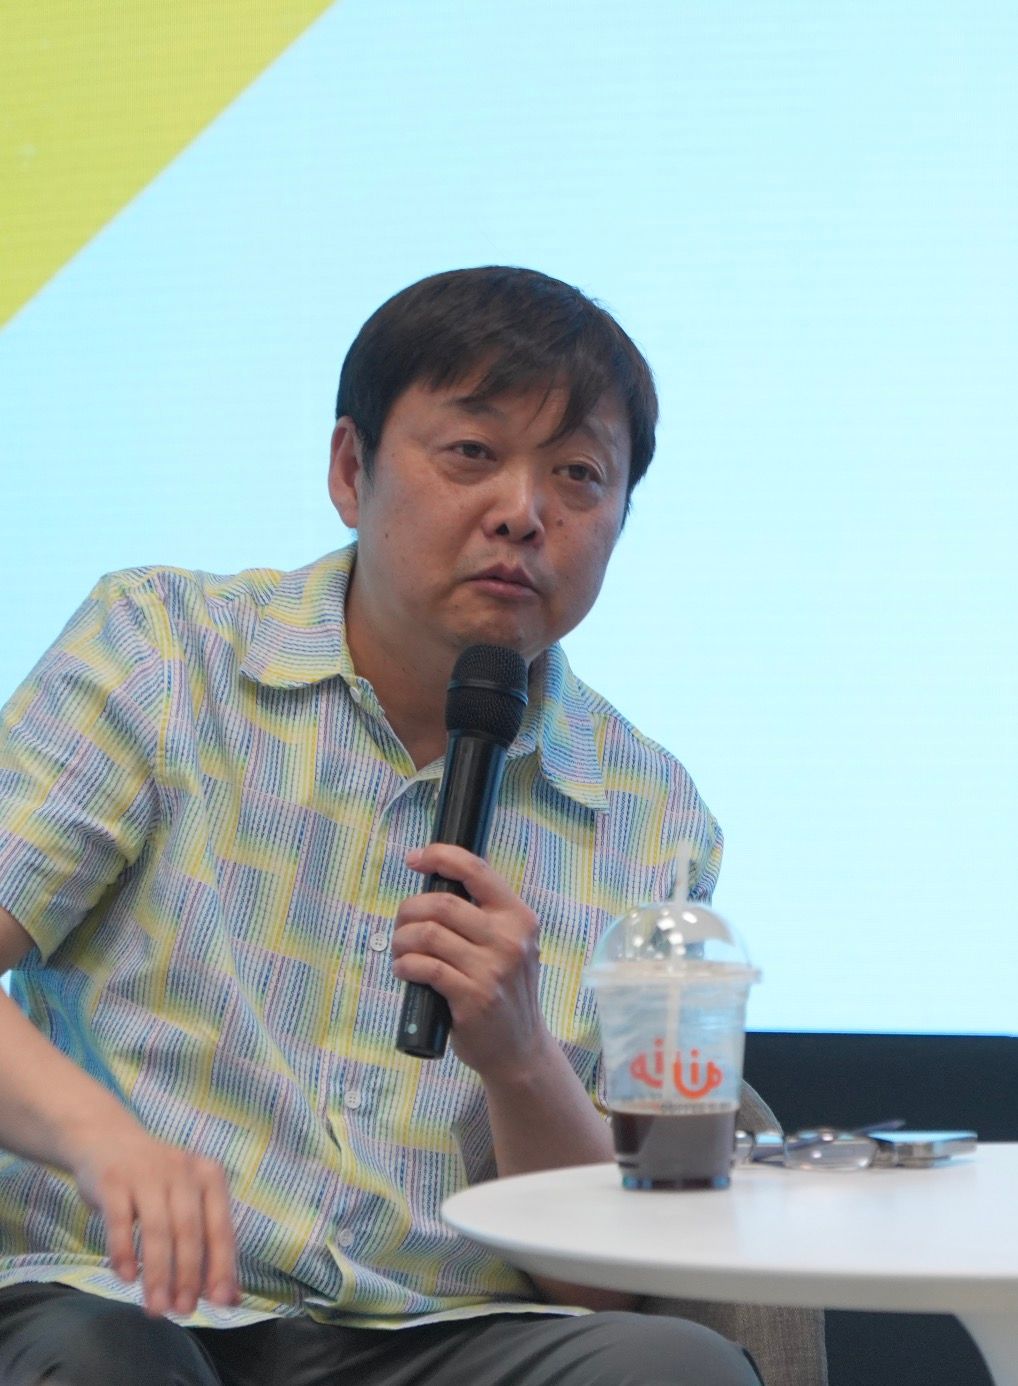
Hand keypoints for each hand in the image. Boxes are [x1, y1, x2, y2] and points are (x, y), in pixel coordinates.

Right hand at [67, 1115, 239, 1316]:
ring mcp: (146, 1172)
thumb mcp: (187, 1203)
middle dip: (187, 1276)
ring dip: (157, 1273)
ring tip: (156, 1308)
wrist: (108, 1140)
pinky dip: (124, 1252)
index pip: (221, 1228)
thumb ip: (208, 1247)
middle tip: (182, 1312)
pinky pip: (120, 1221)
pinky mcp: (113, 1180)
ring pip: (157, 1230)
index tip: (219, 1303)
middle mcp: (182, 1170)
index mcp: (209, 1176)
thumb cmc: (156, 1182)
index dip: (221, 1267)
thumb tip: (230, 1299)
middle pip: (189, 1231)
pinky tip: (126, 1278)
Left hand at [392, 844, 552, 1080]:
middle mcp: (509, 940)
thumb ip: (483, 916)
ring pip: (428, 935)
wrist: (520, 1049)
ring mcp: (492, 971)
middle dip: (409, 909)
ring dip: (402, 939)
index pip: (477, 871)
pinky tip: (404, 969)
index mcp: (518, 918)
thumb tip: (433, 881)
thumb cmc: (504, 991)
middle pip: (442, 904)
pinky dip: (405, 965)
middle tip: (401, 922)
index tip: (414, 859)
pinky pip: (426, 968)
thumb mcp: (509, 945)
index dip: (440, 856)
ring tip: (401, 950)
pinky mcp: (474, 998)